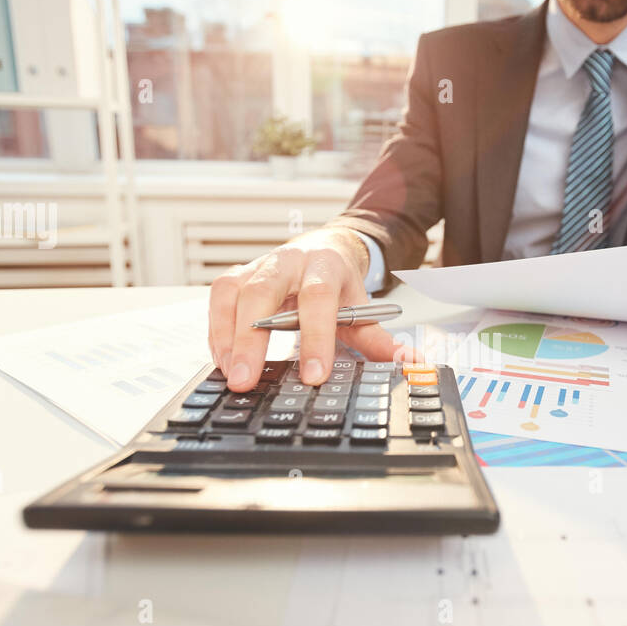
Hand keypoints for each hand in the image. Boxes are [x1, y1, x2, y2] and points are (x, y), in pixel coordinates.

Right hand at [208, 228, 409, 391]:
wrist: (324, 247)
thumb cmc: (338, 282)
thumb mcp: (361, 308)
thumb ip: (379, 340)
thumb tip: (410, 364)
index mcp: (325, 265)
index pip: (318, 299)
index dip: (315, 336)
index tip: (314, 375)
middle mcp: (287, 261)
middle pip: (263, 293)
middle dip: (251, 338)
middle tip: (246, 378)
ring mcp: (258, 265)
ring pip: (233, 293)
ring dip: (226, 335)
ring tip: (230, 373)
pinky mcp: (236, 275)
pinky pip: (218, 299)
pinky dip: (216, 330)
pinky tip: (222, 359)